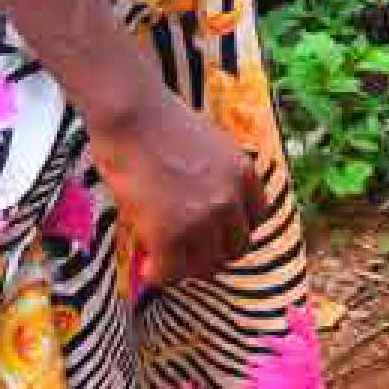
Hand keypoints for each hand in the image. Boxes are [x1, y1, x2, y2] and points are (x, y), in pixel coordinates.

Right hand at [89, 87, 266, 290]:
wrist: (130, 113)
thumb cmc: (158, 120)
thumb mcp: (208, 144)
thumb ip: (216, 176)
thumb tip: (200, 205)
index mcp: (243, 173)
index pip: (257, 219)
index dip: (235, 230)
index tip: (217, 235)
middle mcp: (230, 198)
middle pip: (236, 247)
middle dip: (214, 254)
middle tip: (191, 256)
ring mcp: (202, 218)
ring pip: (206, 265)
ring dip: (187, 269)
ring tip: (167, 265)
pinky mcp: (170, 232)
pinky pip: (171, 269)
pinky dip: (160, 275)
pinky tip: (149, 271)